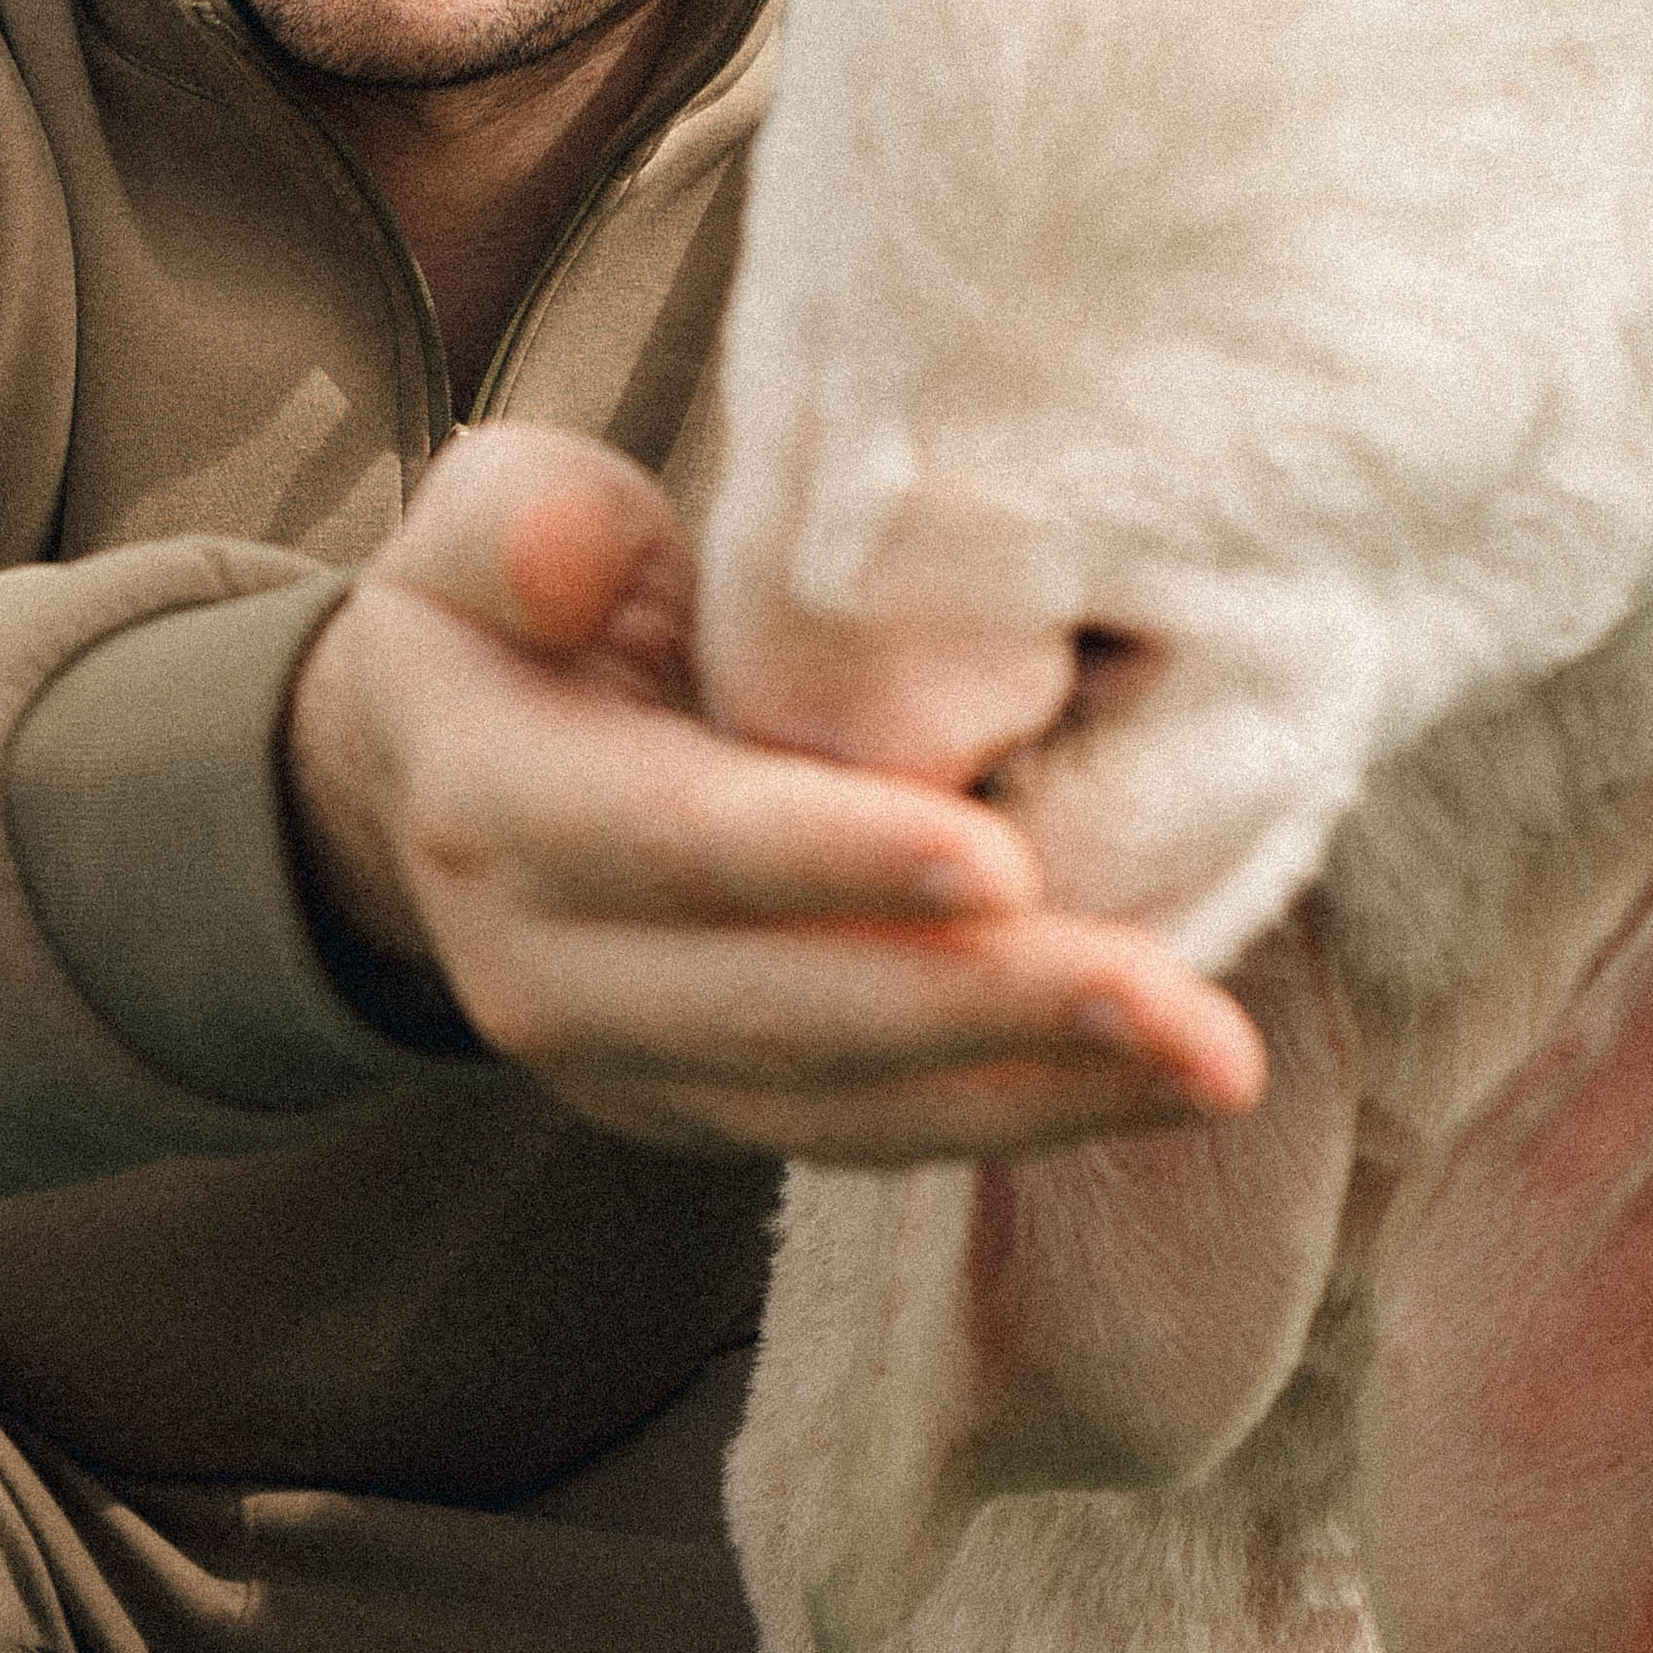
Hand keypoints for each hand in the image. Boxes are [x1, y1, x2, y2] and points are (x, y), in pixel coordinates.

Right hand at [281, 421, 1266, 1167]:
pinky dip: (1029, 1114)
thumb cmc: (508, 604)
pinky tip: (1165, 1082)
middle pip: (789, 1012)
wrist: (440, 767)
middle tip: (1179, 1009)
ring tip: (1212, 1063)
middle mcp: (550, 978)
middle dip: (992, 1012)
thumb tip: (570, 561)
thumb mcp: (485, 519)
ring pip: (852, 1106)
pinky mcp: (719, 1115)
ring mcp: (637, 1071)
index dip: (831, 857)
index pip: (678, 844)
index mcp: (497, 810)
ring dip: (1043, 1093)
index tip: (1000, 858)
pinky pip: (883, 1132)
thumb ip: (526, 521)